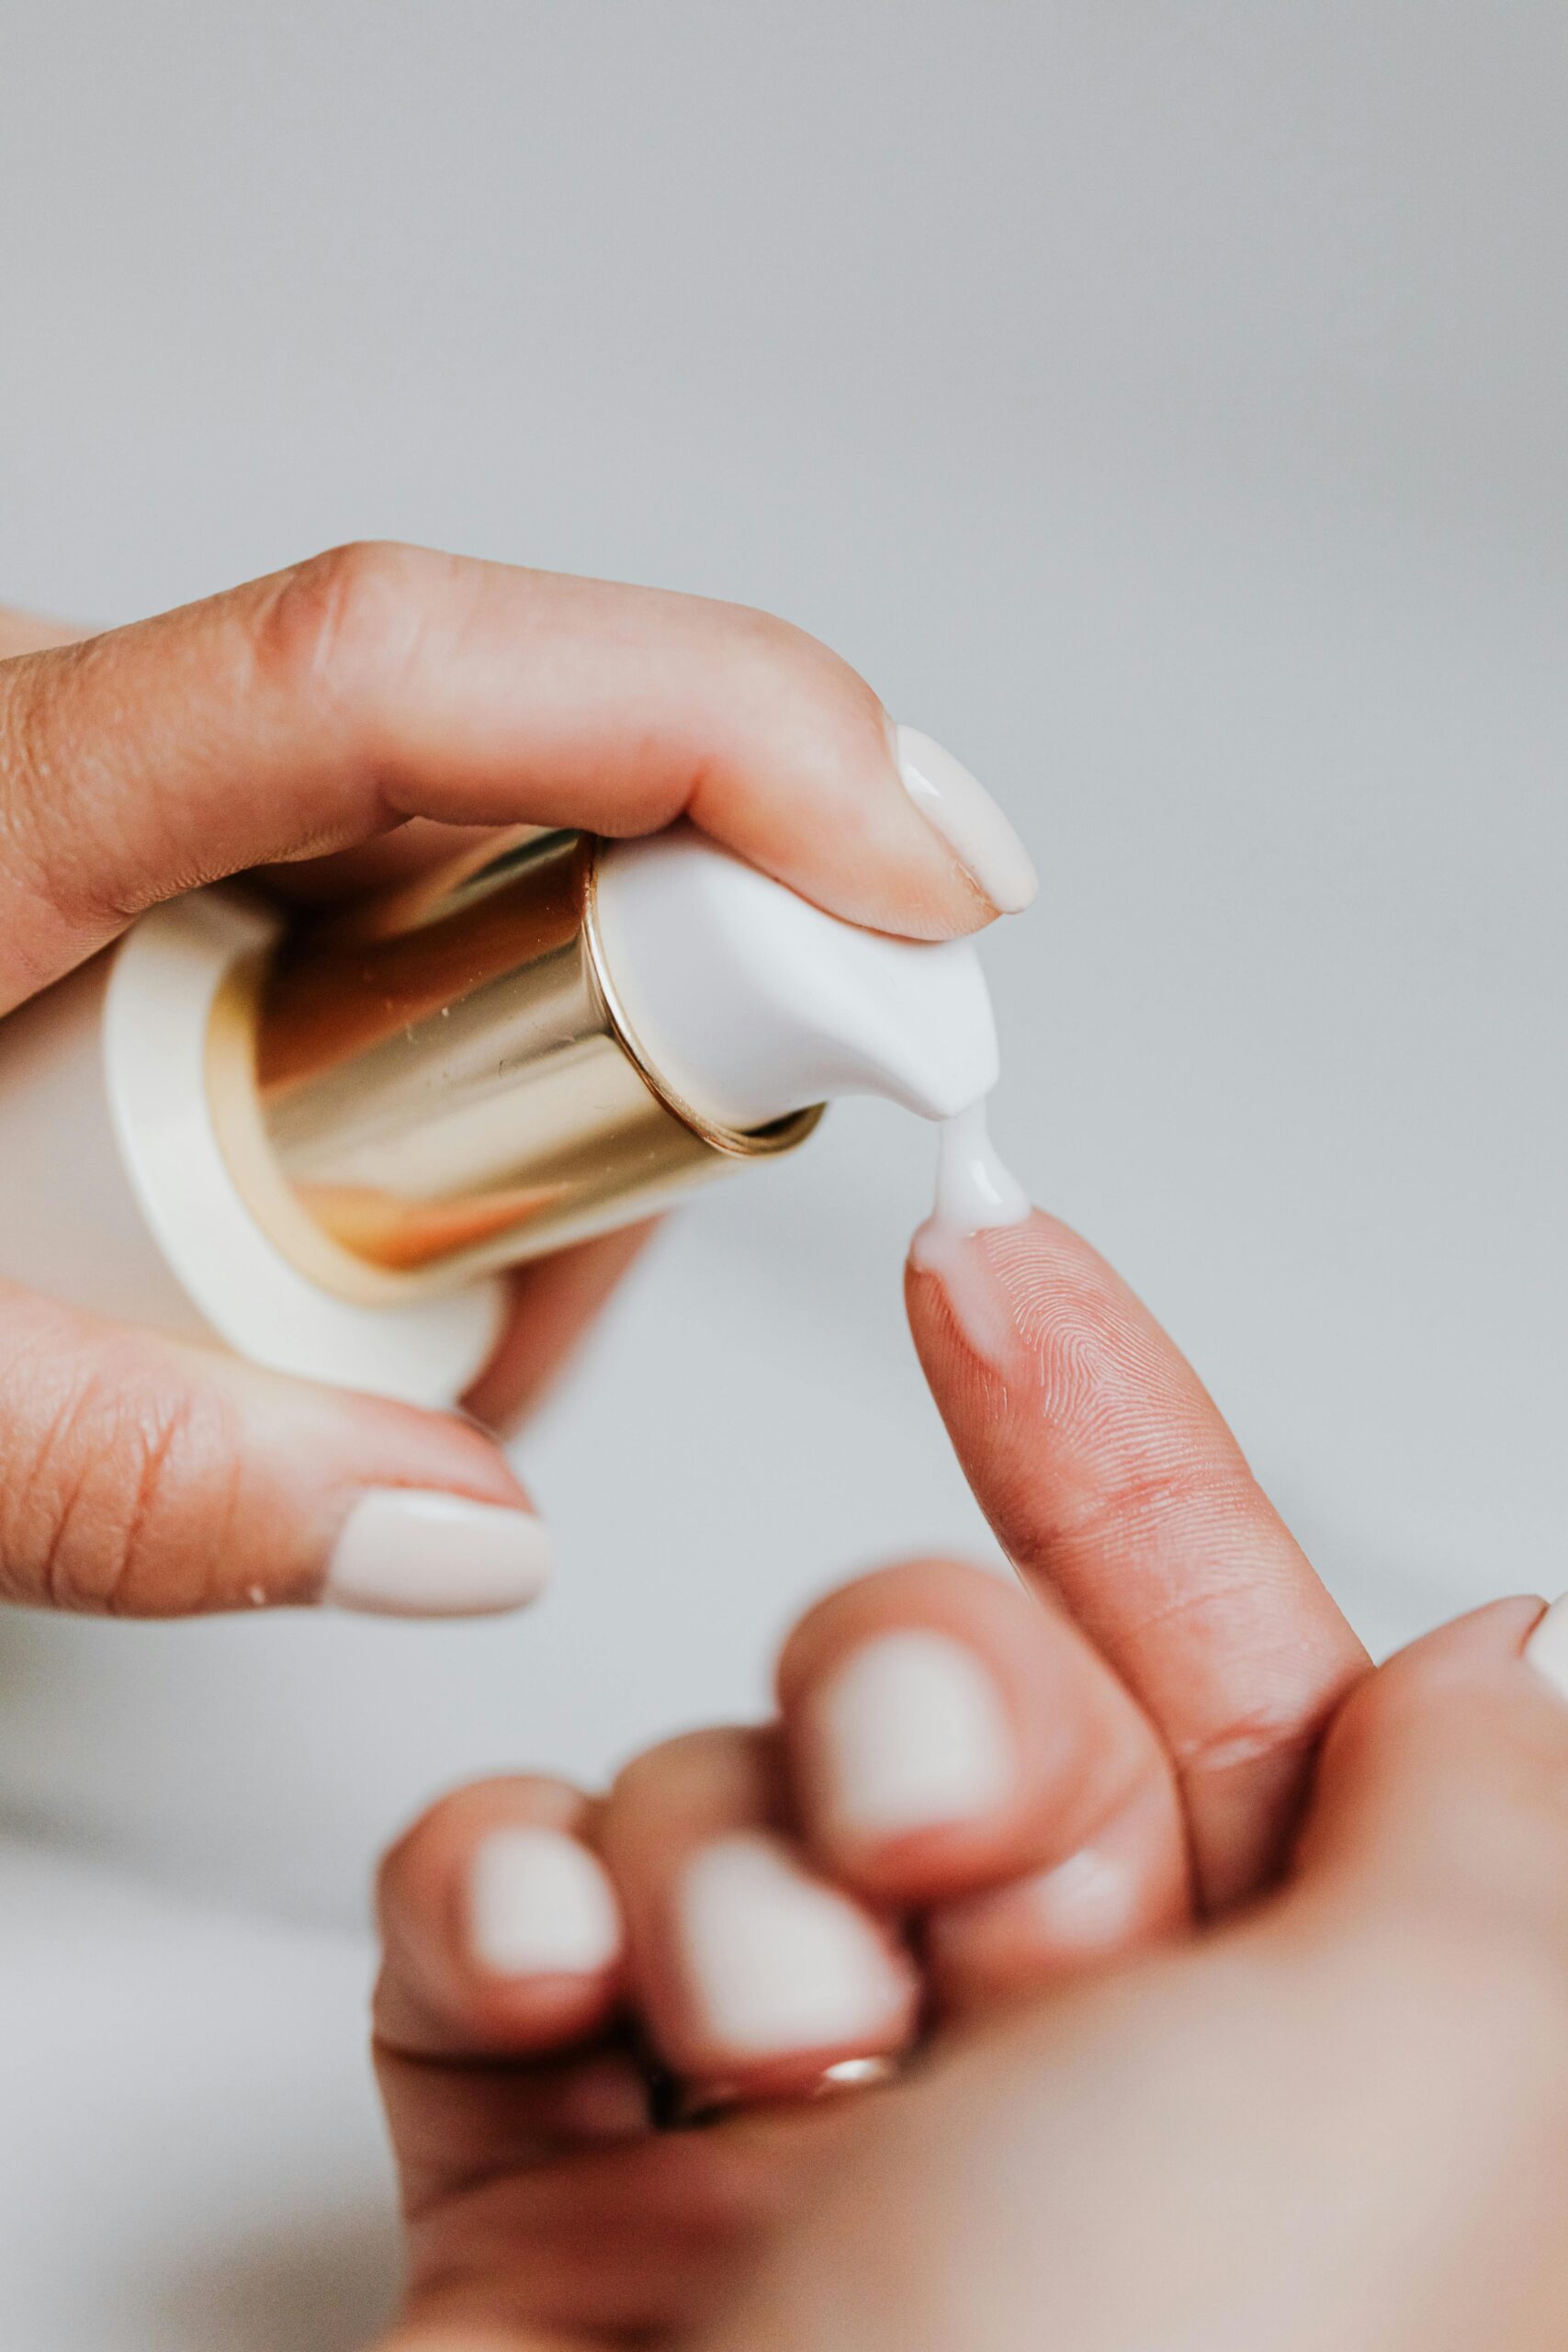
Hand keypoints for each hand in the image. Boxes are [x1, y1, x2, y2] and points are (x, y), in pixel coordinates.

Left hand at [0, 556, 1025, 1619]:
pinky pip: (426, 914)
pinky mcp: (177, 848)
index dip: (731, 733)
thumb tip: (463, 1527)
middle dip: (664, 1030)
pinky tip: (417, 1252)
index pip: (417, 673)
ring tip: (454, 1329)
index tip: (935, 886)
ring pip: (500, 871)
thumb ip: (129, 1477)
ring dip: (560, 1105)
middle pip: (520, 787)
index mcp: (1, 779)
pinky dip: (485, 1091)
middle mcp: (101, 736)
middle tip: (573, 1283)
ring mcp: (150, 786)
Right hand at [366, 1210, 1391, 2347]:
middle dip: (905, 1678)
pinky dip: (490, 1892)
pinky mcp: (552, 2183)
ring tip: (748, 2029)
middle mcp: (1049, 2099)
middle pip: (952, 1696)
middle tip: (906, 1804)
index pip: (1224, 1678)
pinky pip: (493, 1902)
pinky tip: (542, 1978)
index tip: (1001, 1263)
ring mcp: (792, 2136)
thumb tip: (1485, 1681)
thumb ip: (1482, 1837)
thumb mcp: (1423, 2083)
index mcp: (1286, 2068)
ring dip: (708, 1852)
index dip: (1120, 1459)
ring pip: (717, 1786)